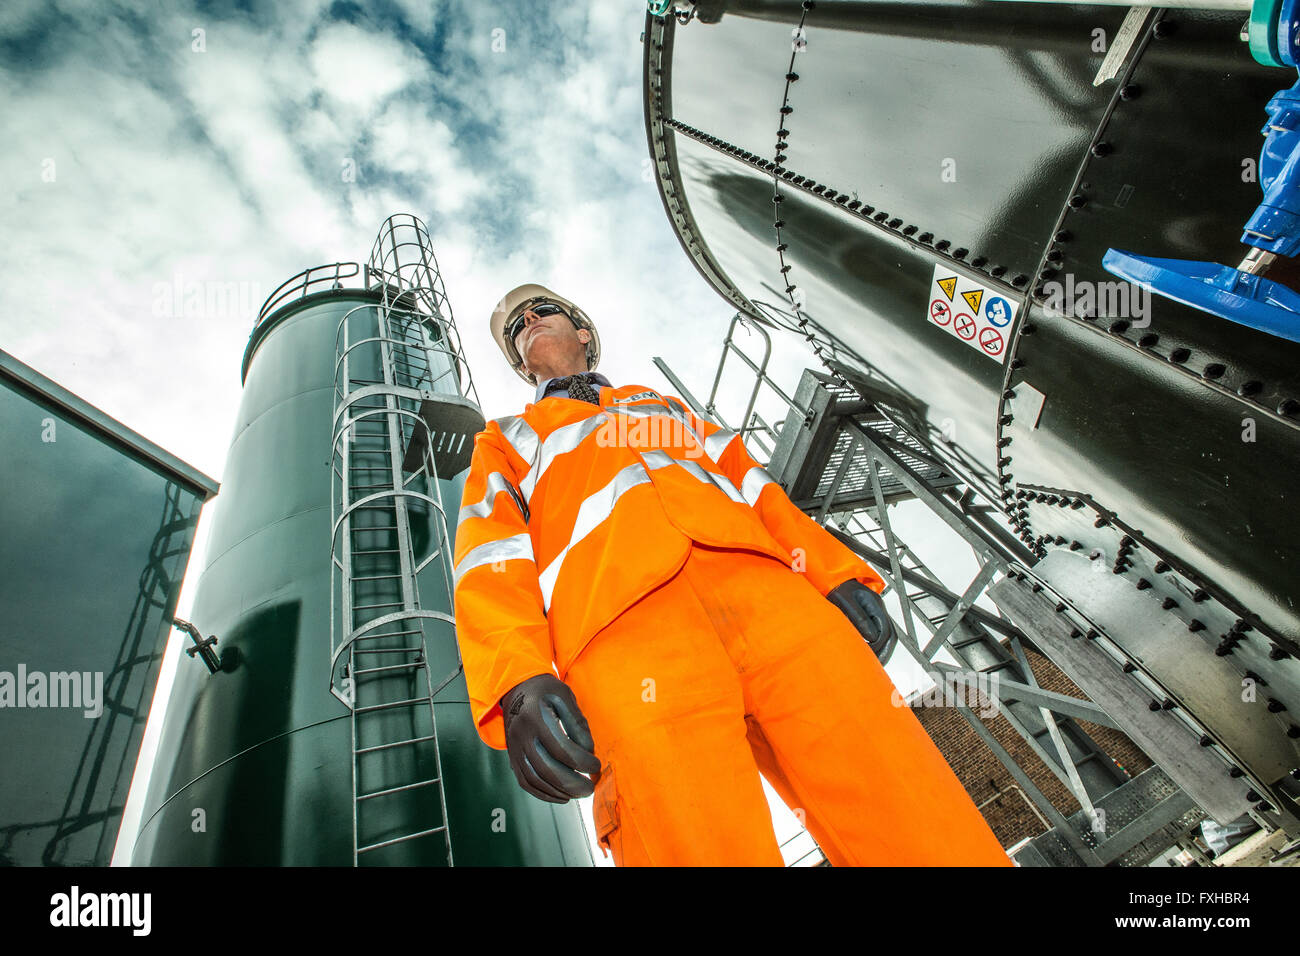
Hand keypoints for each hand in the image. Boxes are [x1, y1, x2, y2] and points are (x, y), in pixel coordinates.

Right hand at [500, 673, 601, 802]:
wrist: (517, 690)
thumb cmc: (546, 692)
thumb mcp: (565, 696)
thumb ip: (578, 723)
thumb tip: (588, 751)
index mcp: (536, 716)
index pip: (561, 748)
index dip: (582, 762)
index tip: (596, 765)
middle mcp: (521, 735)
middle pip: (547, 769)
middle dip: (572, 783)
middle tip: (590, 788)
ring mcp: (514, 748)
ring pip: (535, 779)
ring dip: (559, 792)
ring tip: (578, 793)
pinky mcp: (512, 758)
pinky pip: (526, 782)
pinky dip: (544, 794)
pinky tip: (562, 796)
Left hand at [827, 580, 897, 662]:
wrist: (832, 579)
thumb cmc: (837, 588)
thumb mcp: (845, 602)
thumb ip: (859, 619)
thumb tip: (872, 638)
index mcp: (875, 604)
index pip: (885, 631)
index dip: (880, 647)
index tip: (872, 658)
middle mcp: (878, 609)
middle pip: (890, 635)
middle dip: (885, 652)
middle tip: (876, 666)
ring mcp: (875, 613)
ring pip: (886, 635)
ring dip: (881, 650)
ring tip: (873, 663)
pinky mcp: (869, 617)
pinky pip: (878, 633)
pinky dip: (875, 645)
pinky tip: (868, 653)